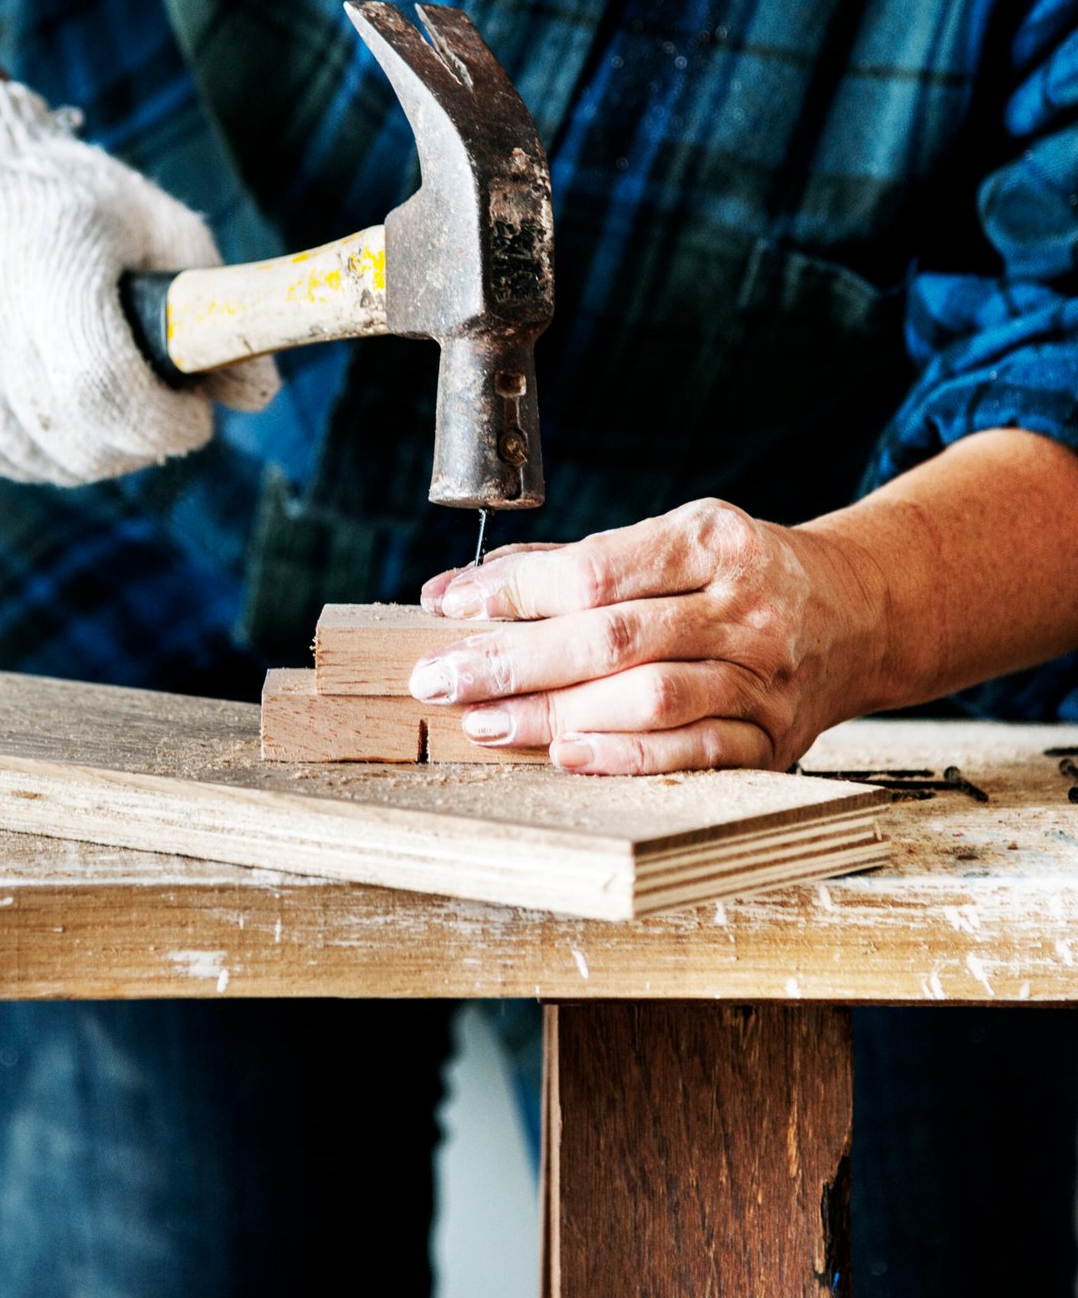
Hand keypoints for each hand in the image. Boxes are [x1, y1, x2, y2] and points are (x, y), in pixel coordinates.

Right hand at [0, 80, 279, 484]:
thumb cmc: (71, 203)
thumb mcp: (158, 225)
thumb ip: (218, 304)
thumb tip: (257, 392)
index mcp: (46, 266)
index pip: (106, 392)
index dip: (163, 425)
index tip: (193, 419)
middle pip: (78, 439)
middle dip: (139, 442)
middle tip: (157, 413)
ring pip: (38, 460)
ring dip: (90, 448)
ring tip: (101, 396)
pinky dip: (34, 444)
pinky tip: (44, 394)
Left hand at [410, 498, 887, 773]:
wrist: (858, 614)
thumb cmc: (733, 576)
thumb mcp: (667, 542)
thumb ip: (563, 566)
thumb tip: (453, 591)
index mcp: (714, 540)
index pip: (597, 569)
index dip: (516, 591)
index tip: (451, 606)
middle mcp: (745, 607)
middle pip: (613, 637)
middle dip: (512, 661)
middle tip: (440, 679)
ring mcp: (764, 677)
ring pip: (649, 698)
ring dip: (554, 715)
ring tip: (484, 723)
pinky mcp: (774, 738)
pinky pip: (694, 754)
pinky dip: (624, 758)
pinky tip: (564, 755)